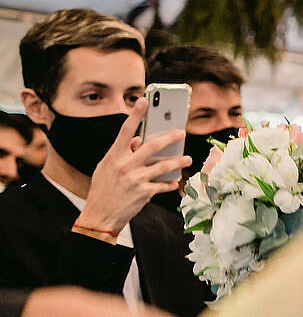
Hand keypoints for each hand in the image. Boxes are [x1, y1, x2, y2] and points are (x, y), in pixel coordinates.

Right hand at [77, 99, 189, 232]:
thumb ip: (122, 154)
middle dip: (169, 138)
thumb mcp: (106, 168)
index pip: (125, 131)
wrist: (100, 215)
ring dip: (178, 162)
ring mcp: (136, 179)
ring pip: (163, 166)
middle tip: (181, 132)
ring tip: (186, 159)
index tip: (144, 101)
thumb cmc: (103, 190)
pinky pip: (163, 185)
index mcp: (114, 156)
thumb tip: (137, 141)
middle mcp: (125, 165)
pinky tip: (174, 182)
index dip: (135, 115)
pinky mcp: (145, 193)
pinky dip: (170, 183)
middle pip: (152, 146)